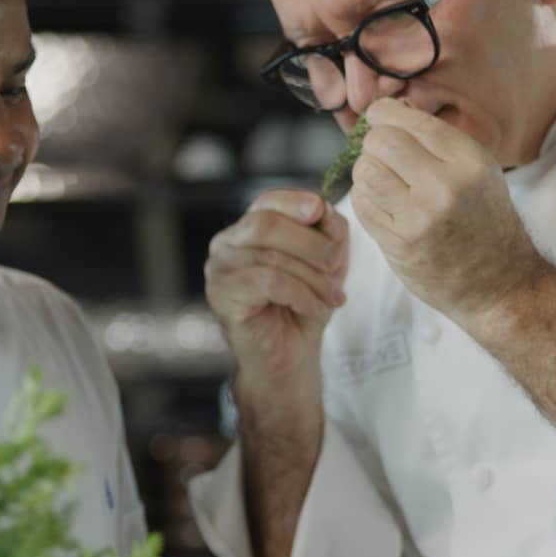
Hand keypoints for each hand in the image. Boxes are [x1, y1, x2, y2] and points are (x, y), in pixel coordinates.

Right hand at [204, 189, 348, 392]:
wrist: (291, 356)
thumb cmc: (303, 306)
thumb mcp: (326, 263)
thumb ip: (328, 232)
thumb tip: (325, 211)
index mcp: (248, 229)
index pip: (267, 201)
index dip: (295, 201)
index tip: (321, 211)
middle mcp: (226, 243)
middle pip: (267, 223)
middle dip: (310, 243)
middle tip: (336, 265)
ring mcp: (219, 269)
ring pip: (272, 256)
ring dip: (313, 278)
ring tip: (332, 298)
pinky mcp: (222, 295)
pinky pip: (268, 281)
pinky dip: (300, 294)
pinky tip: (315, 308)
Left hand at [349, 98, 546, 330]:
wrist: (499, 284)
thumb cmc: (485, 221)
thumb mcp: (477, 171)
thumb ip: (436, 141)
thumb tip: (388, 109)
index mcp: (469, 161)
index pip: (410, 121)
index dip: (384, 114)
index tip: (378, 117)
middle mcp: (444, 187)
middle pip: (380, 143)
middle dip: (373, 144)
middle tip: (381, 154)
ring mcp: (418, 218)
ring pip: (364, 172)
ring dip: (366, 172)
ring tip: (383, 180)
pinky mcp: (398, 244)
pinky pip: (361, 205)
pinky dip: (365, 199)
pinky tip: (383, 204)